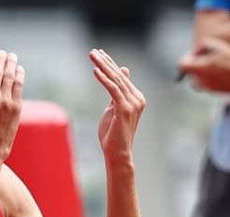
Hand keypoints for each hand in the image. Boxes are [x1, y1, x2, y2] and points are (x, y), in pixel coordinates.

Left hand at [90, 49, 144, 167]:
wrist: (117, 153)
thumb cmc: (113, 133)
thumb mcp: (113, 109)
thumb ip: (116, 93)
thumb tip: (119, 75)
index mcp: (135, 97)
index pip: (120, 77)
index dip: (110, 64)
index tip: (99, 53)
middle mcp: (137, 98)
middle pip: (118, 75)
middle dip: (105, 62)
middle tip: (92, 51)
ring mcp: (133, 103)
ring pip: (116, 80)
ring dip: (103, 66)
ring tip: (92, 56)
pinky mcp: (125, 109)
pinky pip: (113, 90)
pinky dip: (104, 79)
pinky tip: (95, 71)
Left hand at [178, 37, 229, 91]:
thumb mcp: (215, 44)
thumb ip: (200, 46)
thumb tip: (194, 52)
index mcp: (198, 68)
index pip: (181, 65)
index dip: (186, 59)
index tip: (193, 56)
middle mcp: (200, 81)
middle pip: (191, 75)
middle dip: (195, 69)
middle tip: (203, 62)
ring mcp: (208, 88)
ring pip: (200, 83)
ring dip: (203, 76)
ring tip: (214, 67)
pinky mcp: (217, 92)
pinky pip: (211, 86)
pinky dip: (214, 81)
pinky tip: (222, 73)